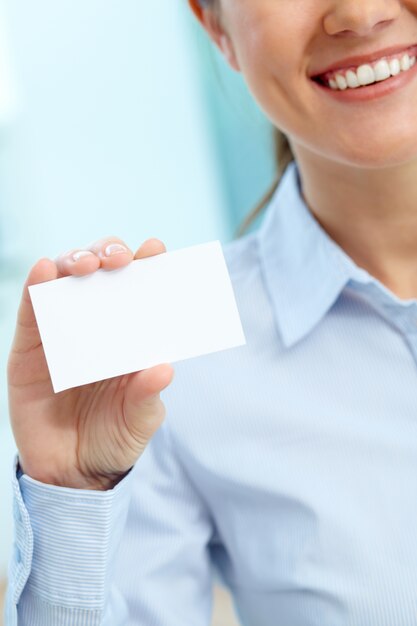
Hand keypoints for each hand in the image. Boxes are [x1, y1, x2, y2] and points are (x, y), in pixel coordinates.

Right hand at [7, 237, 173, 489]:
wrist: (71, 473)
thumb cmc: (114, 439)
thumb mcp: (138, 421)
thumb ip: (148, 396)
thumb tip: (164, 368)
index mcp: (130, 337)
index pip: (140, 290)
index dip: (148, 265)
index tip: (156, 248)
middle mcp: (98, 326)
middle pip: (103, 274)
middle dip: (111, 255)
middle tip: (120, 259)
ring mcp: (63, 332)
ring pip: (67, 281)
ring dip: (76, 261)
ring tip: (88, 264)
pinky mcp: (31, 346)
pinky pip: (31, 309)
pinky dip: (37, 285)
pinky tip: (45, 270)